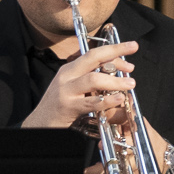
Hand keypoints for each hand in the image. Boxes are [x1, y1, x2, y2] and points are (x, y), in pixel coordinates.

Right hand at [20, 38, 137, 130]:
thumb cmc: (59, 107)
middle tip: (133, 61)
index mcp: (70, 69)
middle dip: (115, 55)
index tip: (130, 50)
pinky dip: (106, 100)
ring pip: (93, 79)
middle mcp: (67, 76)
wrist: (39, 124)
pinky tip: (118, 99)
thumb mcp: (72, 88)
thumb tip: (113, 73)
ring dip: (115, 81)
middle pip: (93, 58)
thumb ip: (89, 79)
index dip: (113, 50)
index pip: (93, 54)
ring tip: (130, 84)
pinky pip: (90, 102)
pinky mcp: (68, 107)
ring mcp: (66, 91)